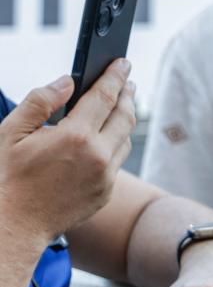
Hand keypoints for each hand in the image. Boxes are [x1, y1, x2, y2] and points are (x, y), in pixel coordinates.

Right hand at [0, 62, 134, 247]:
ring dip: (124, 120)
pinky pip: (117, 162)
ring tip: (119, 105)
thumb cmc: (8, 176)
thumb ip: (41, 101)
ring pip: (125, 140)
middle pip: (124, 117)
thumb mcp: (12, 132)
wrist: (15, 223)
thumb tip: (68, 82)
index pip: (104, 97)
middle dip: (127, 95)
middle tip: (128, 81)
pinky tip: (107, 138)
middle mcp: (98, 156)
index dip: (115, 76)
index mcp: (75, 137)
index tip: (123, 63)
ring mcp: (106, 177)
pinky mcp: (106, 192)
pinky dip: (115, 144)